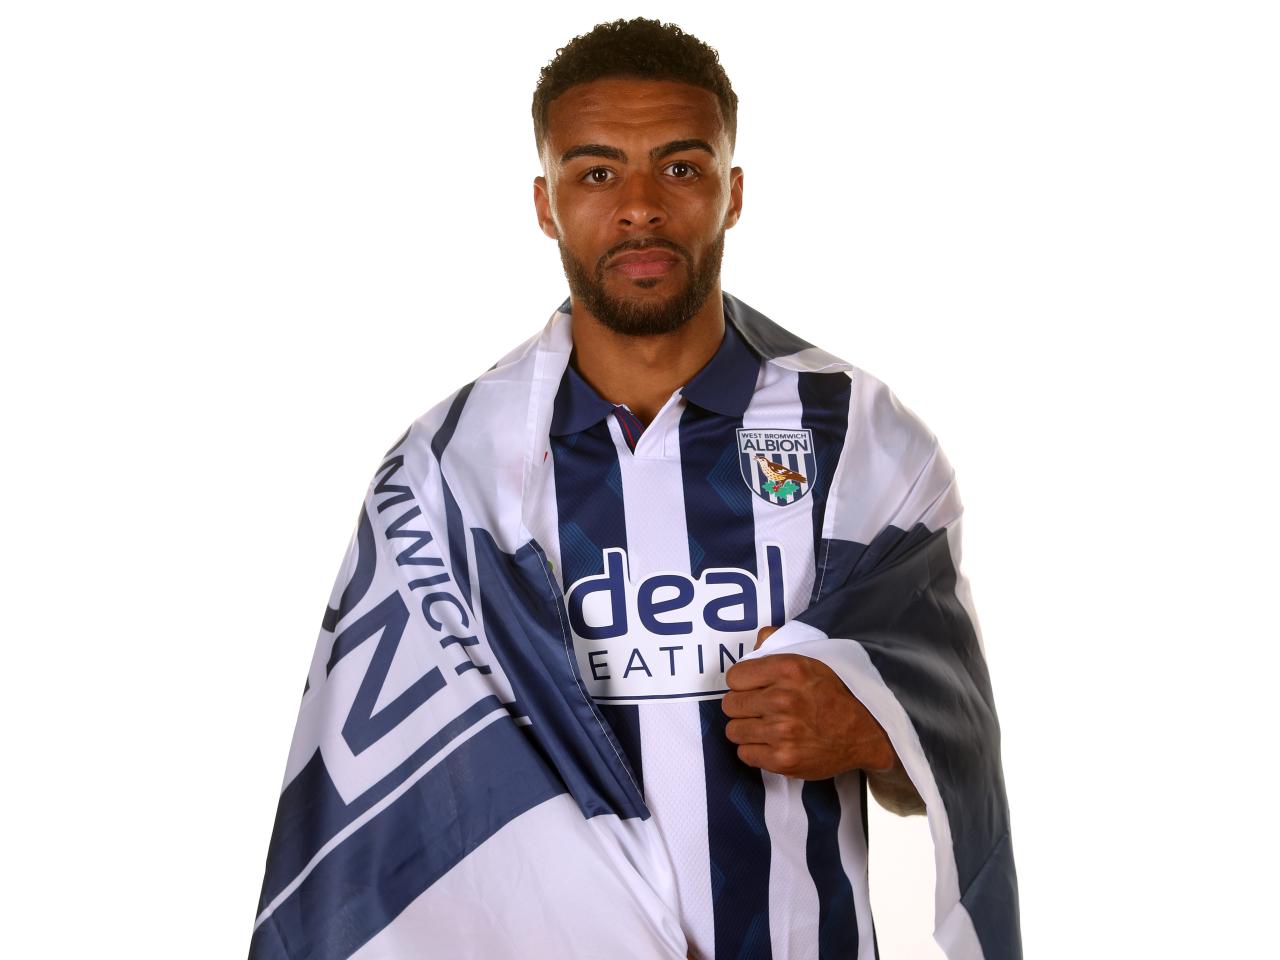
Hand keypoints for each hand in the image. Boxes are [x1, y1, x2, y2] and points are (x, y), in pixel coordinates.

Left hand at [721, 625, 896, 779]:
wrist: (866, 732)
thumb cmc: (836, 694)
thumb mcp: (812, 658)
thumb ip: (778, 644)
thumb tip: (757, 640)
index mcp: (788, 669)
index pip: (734, 676)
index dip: (743, 683)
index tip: (754, 688)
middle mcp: (783, 699)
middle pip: (731, 704)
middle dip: (743, 706)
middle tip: (760, 709)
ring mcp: (782, 731)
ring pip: (734, 730)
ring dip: (747, 729)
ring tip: (766, 726)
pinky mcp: (783, 759)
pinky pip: (745, 754)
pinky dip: (755, 750)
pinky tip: (772, 743)